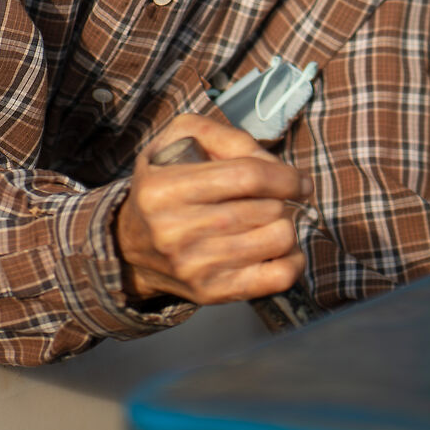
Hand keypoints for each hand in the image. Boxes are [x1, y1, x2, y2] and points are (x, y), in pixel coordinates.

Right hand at [117, 112, 306, 307]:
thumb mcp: (179, 141)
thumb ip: (226, 137)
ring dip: (285, 226)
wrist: (131, 245)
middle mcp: (175, 231)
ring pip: (278, 240)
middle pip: (266, 209)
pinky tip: (279, 249)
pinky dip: (293, 260)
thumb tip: (275, 165)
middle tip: (273, 199)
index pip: (247, 176)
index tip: (299, 180)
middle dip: (282, 199)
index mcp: (165, 189)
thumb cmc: (164, 185)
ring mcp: (193, 266)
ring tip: (270, 221)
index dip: (285, 176)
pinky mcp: (211, 292)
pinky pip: (277, 278)